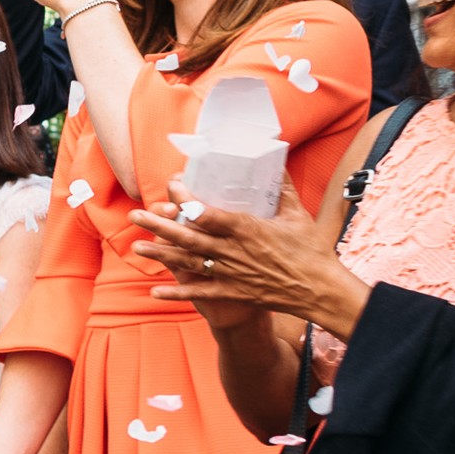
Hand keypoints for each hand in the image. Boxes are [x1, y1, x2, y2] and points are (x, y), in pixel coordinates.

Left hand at [126, 197, 364, 334]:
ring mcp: (231, 274)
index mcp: (247, 228)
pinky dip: (177, 292)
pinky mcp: (233, 293)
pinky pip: (200, 293)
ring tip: (136, 248)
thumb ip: (281, 188)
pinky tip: (155, 292)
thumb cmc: (310, 250)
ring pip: (188, 263)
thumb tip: (276, 160)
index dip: (186, 201)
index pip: (208, 213)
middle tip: (135, 215)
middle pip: (188, 237)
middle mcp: (233, 251)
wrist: (319, 290)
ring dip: (161, 255)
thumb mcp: (296, 214)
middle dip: (159, 225)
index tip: (171, 187)